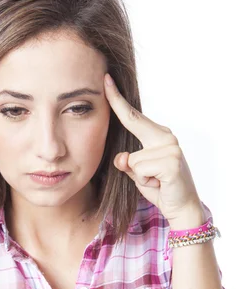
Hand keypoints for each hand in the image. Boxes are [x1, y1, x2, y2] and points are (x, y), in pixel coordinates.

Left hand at [103, 73, 203, 225]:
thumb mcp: (137, 174)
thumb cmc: (159, 187)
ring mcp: (170, 148)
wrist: (182, 207)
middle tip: (147, 169)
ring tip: (156, 181)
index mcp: (157, 135)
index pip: (132, 116)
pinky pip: (140, 171)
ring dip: (140, 177)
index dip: (117, 99)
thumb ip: (127, 163)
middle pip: (132, 129)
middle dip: (130, 151)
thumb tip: (121, 158)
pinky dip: (145, 182)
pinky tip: (160, 185)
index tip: (106, 81)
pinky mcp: (171, 162)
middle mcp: (166, 137)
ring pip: (132, 160)